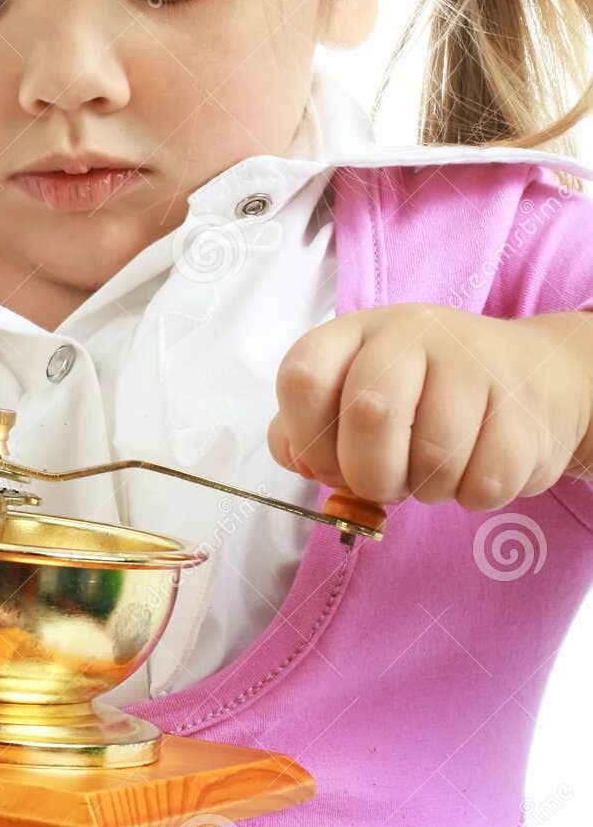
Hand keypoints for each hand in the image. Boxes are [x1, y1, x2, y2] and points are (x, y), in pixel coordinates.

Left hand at [267, 304, 592, 508]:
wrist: (530, 376)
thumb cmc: (422, 397)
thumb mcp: (353, 397)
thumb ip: (306, 430)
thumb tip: (297, 458)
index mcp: (356, 333)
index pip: (303, 376)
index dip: (308, 439)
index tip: (328, 462)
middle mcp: (412, 333)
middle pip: (369, 414)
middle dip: (371, 475)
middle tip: (389, 479)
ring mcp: (473, 362)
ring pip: (434, 457)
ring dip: (429, 489)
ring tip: (438, 468)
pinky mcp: (524, 404)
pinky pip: (486, 481)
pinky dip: (476, 494)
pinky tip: (479, 466)